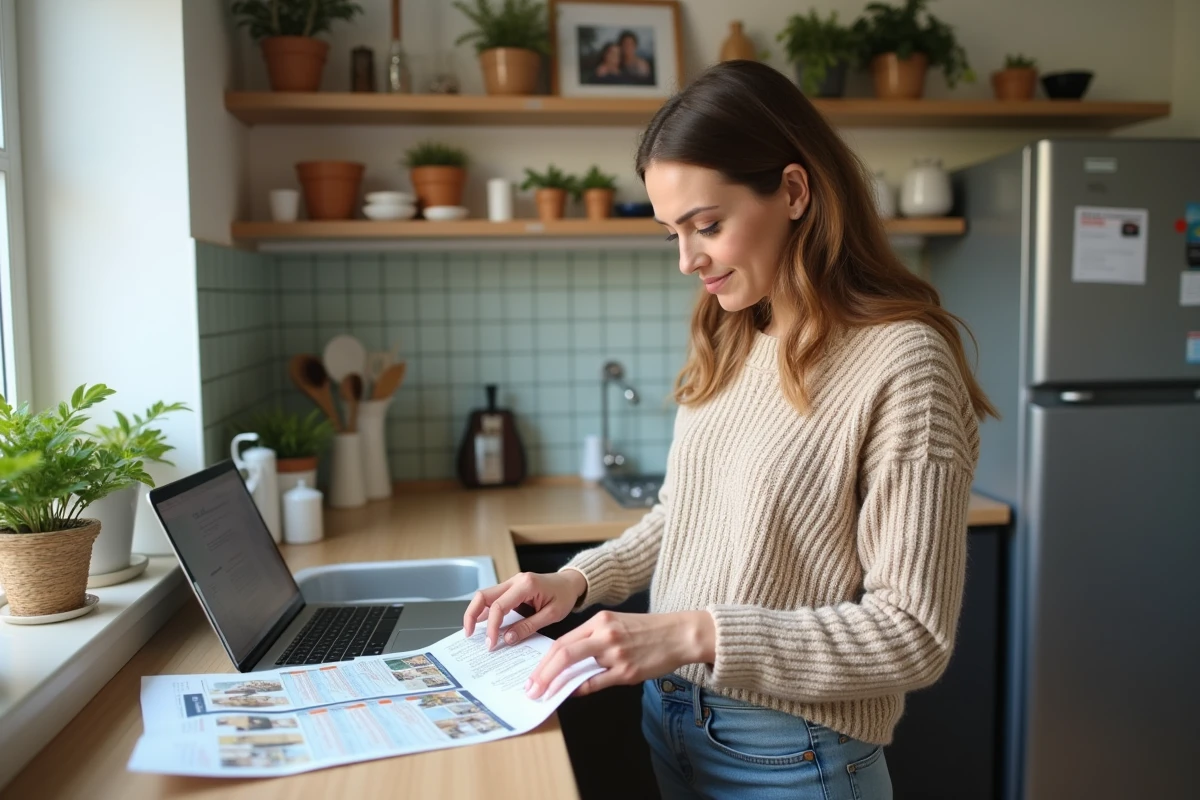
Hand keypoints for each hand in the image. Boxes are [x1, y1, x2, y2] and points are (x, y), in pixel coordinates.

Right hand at [463, 569, 587, 650]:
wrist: (570, 582)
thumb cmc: (565, 596)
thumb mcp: (552, 615)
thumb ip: (529, 626)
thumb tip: (507, 638)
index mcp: (526, 585)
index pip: (499, 606)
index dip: (492, 627)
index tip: (491, 644)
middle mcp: (515, 580)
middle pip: (483, 595)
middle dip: (472, 615)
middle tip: (469, 634)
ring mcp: (511, 582)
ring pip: (485, 595)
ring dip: (476, 612)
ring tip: (473, 632)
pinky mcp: (511, 588)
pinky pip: (493, 598)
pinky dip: (486, 611)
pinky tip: (484, 625)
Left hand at [525, 610, 715, 699]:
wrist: (679, 634)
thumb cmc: (647, 631)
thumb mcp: (616, 625)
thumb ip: (592, 641)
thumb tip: (568, 663)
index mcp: (599, 621)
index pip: (562, 641)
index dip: (544, 660)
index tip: (532, 674)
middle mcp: (605, 635)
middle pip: (563, 653)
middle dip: (542, 674)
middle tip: (531, 689)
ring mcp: (616, 653)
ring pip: (577, 668)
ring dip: (558, 684)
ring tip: (546, 694)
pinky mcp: (627, 671)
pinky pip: (596, 682)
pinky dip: (582, 688)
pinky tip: (573, 692)